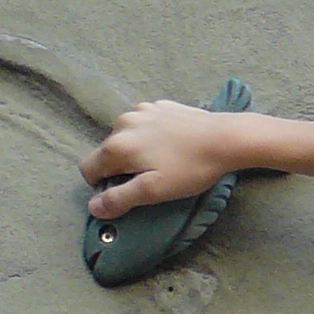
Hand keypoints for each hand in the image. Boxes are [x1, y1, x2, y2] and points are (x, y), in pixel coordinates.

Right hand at [80, 99, 241, 215]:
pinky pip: (144, 124)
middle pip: (107, 152)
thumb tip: (93, 207)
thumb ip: (119, 198)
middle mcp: (122, 123)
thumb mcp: (153, 191)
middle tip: (150, 178)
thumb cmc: (189, 168)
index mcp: (116, 146)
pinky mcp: (159, 106)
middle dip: (120, 167)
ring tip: (164, 161)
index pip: (87, 168)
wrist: (225, 138)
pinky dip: (150, 136)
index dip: (101, 185)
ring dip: (135, 150)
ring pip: (125, 136)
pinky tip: (173, 144)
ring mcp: (141, 110)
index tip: (125, 191)